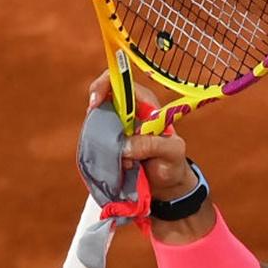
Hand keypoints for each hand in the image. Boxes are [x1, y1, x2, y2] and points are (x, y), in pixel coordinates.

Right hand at [86, 70, 197, 200]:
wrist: (165, 184)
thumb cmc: (172, 163)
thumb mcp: (171, 153)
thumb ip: (152, 145)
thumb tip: (125, 145)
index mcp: (147, 106)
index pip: (124, 83)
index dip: (106, 85)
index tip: (95, 103)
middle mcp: (129, 112)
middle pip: (102, 97)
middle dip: (96, 114)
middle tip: (100, 133)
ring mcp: (117, 127)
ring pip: (96, 120)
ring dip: (99, 137)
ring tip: (119, 156)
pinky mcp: (109, 142)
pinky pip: (94, 139)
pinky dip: (97, 149)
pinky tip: (113, 162)